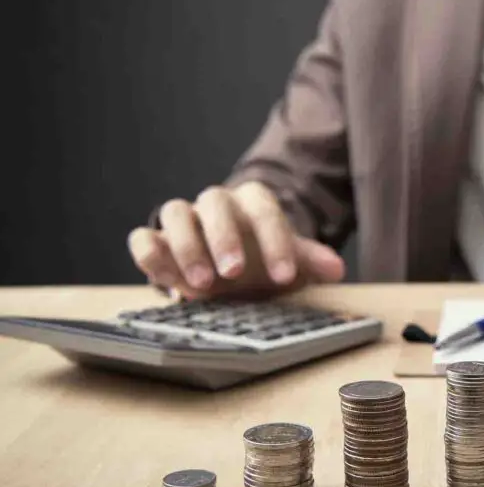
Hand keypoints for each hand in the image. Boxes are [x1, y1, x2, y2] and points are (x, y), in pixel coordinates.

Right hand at [128, 181, 344, 299]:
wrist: (232, 267)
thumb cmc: (263, 260)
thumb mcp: (290, 261)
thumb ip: (310, 261)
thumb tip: (337, 268)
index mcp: (253, 203)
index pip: (264, 209)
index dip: (275, 240)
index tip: (284, 276)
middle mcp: (216, 204)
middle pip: (214, 201)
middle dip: (223, 237)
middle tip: (234, 274)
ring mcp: (184, 218)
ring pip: (174, 212)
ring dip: (185, 247)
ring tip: (202, 286)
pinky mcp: (156, 239)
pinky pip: (144, 237)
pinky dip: (149, 254)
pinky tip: (165, 282)